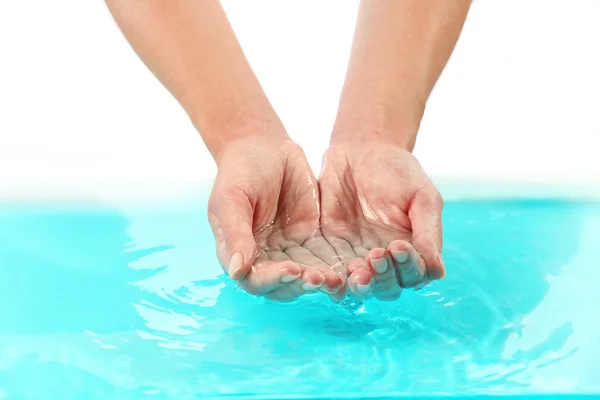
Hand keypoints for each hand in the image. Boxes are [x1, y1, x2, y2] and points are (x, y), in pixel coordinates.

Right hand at [208, 135, 343, 302]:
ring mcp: (288, 249)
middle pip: (282, 284)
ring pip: (304, 275)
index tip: (291, 270)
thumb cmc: (240, 170)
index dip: (272, 280)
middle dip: (300, 284)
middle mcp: (264, 257)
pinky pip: (323, 257)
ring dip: (319, 280)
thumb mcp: (232, 198)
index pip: (254, 279)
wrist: (263, 146)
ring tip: (336, 278)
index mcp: (238, 252)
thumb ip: (235, 233)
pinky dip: (333, 265)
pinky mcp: (310, 238)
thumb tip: (237, 271)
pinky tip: (348, 268)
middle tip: (320, 278)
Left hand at [319, 136, 443, 300]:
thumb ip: (428, 232)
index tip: (398, 246)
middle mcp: (386, 260)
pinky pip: (332, 272)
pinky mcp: (331, 250)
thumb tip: (436, 270)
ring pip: (361, 286)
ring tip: (355, 272)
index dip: (408, 266)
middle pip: (388, 287)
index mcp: (413, 250)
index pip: (415, 274)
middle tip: (375, 256)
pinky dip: (332, 280)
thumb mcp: (421, 196)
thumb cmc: (398, 171)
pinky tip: (330, 277)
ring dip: (360, 284)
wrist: (361, 150)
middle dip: (383, 277)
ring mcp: (357, 257)